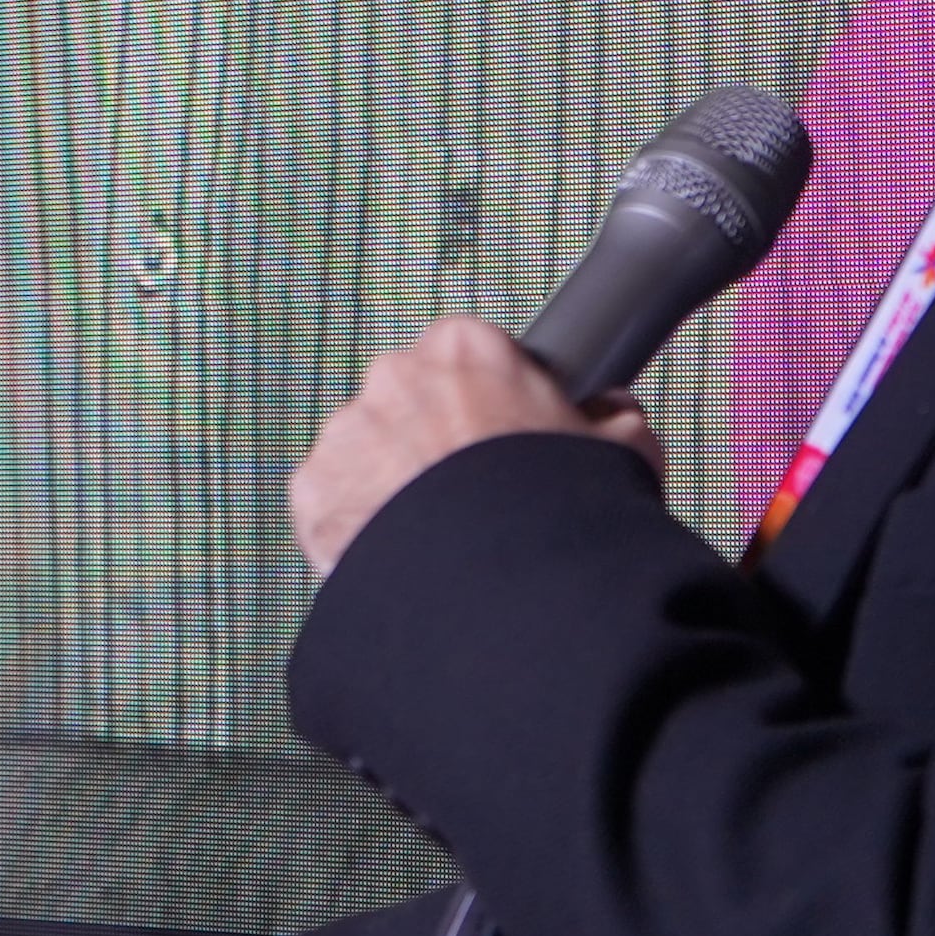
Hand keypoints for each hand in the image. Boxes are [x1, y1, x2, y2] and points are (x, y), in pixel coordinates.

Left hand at [287, 318, 661, 581]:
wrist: (503, 588)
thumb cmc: (560, 512)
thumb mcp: (622, 451)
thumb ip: (613, 418)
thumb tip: (613, 410)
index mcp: (465, 347)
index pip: (467, 358)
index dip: (487, 402)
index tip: (500, 442)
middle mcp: (394, 376)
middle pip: (409, 402)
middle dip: (432, 441)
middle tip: (469, 497)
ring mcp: (346, 434)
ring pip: (366, 453)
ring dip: (391, 484)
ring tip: (436, 539)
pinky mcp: (312, 493)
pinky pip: (332, 504)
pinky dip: (357, 529)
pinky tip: (402, 558)